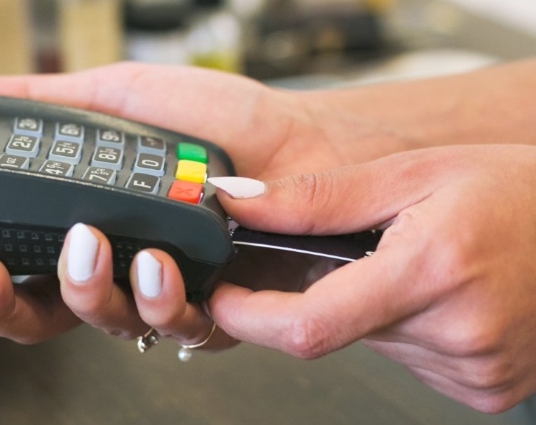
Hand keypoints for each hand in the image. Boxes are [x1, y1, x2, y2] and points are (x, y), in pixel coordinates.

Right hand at [0, 63, 408, 344]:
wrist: (300, 148)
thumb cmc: (215, 127)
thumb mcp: (111, 98)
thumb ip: (33, 102)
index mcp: (67, 222)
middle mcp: (98, 266)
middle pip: (18, 312)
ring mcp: (147, 292)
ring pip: (83, 323)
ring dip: (74, 289)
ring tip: (86, 244)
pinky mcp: (201, 311)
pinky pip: (162, 326)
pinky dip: (151, 297)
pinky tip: (155, 263)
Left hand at [204, 144, 535, 411]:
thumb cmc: (521, 195)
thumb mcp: (415, 173)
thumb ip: (319, 198)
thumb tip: (241, 203)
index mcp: (434, 272)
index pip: (309, 325)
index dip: (250, 316)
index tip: (224, 297)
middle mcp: (456, 333)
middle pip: (335, 331)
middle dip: (319, 293)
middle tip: (357, 251)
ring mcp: (473, 370)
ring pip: (369, 344)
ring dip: (364, 308)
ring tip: (412, 263)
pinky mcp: (483, 388)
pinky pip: (408, 360)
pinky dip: (400, 327)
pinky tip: (434, 294)